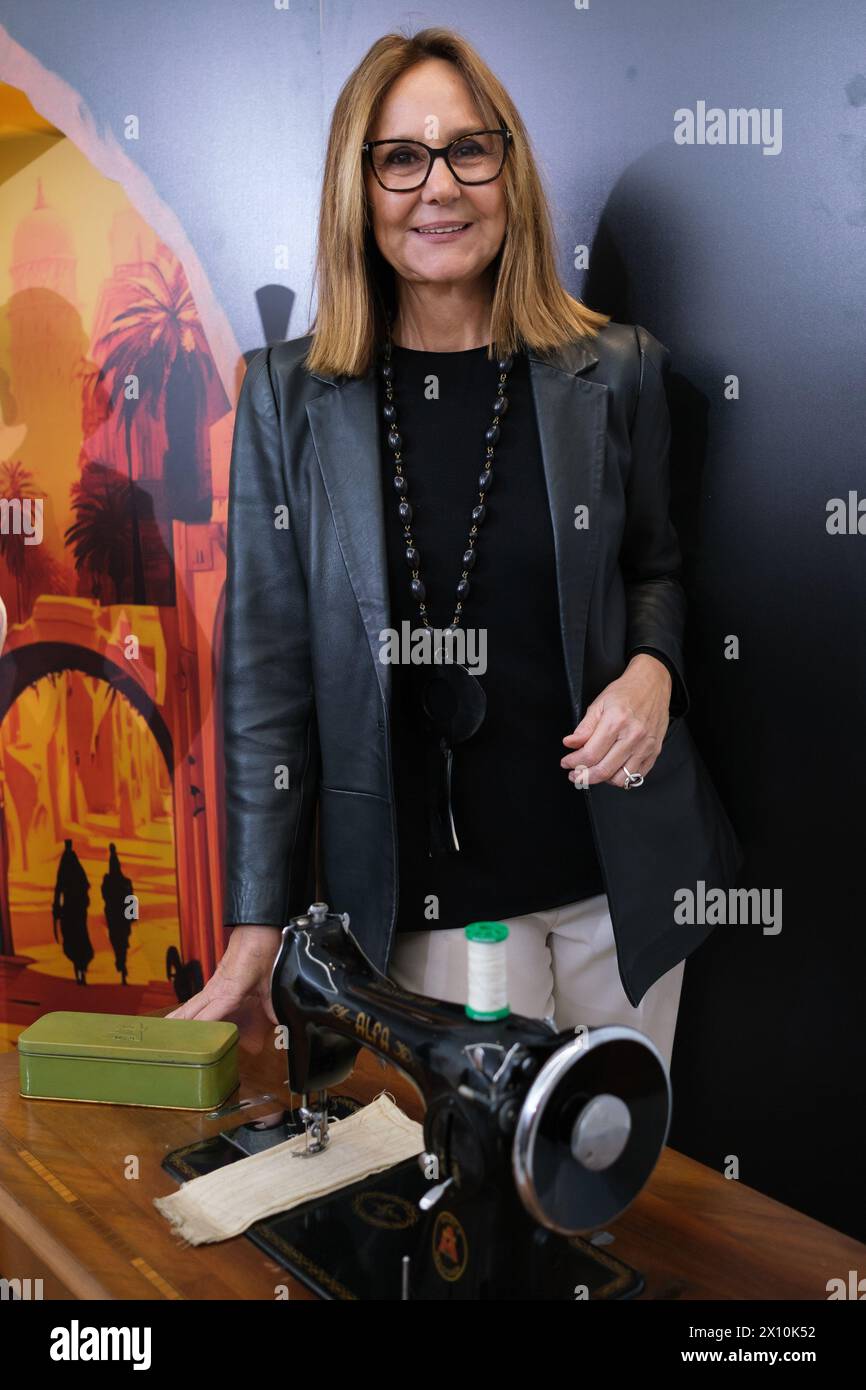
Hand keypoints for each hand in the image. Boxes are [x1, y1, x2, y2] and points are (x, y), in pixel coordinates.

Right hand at [166, 925, 279, 1040]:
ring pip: (188, 1007)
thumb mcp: (270, 982)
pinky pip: (195, 1001)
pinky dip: (184, 1012)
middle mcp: (214, 991)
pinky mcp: (213, 982)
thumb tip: (279, 1023)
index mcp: (227, 993)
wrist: (255, 930)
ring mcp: (211, 986)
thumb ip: (272, 1005)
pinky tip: (179, 1020)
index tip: (187, 1050)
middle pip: (188, 1014)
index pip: (205, 1019)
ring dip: (175, 1021)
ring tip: (161, 1038)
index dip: (195, 1035)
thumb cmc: (261, 952)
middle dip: (175, 1032)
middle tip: (163, 1049)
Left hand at [560, 653, 671, 789]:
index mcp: (616, 722)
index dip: (574, 762)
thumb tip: (570, 744)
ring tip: (594, 772)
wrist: (652, 684)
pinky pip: (637, 776)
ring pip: (621, 779)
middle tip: (575, 775)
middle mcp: (633, 736)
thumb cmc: (626, 692)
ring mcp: (646, 746)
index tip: (567, 763)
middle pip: (604, 770)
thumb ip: (584, 727)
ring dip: (603, 780)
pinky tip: (612, 770)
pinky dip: (622, 778)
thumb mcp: (599, 703)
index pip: (590, 754)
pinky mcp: (655, 752)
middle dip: (584, 777)